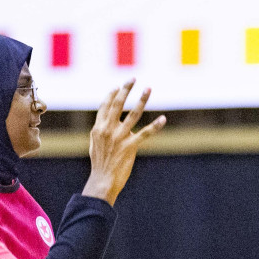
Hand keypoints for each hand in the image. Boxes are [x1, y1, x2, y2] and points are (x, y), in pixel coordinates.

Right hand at [82, 80, 166, 205]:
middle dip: (126, 89)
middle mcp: (108, 129)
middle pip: (117, 104)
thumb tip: (112, 124)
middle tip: (133, 78)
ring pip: (133, 114)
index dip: (111, 94)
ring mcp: (120, 137)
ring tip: (148, 89)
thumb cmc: (100, 165)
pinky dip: (155, 125)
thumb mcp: (95, 145)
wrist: (102, 180)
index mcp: (98, 128)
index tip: (118, 86)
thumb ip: (103, 132)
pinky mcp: (131, 146)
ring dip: (142, 100)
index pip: (105, 106)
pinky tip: (163, 118)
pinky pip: (145, 133)